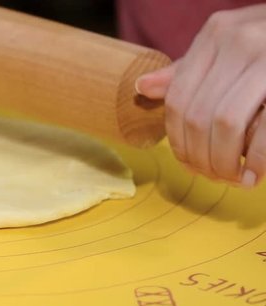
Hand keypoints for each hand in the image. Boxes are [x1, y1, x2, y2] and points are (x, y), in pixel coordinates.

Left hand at [135, 4, 265, 187]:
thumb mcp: (233, 44)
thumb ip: (192, 67)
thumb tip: (144, 87)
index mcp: (216, 33)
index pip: (177, 97)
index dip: (177, 139)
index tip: (188, 162)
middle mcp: (239, 40)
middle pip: (196, 115)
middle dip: (199, 157)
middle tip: (211, 176)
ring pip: (224, 125)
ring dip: (224, 162)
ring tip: (233, 179)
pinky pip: (265, 133)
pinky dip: (257, 161)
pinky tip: (255, 173)